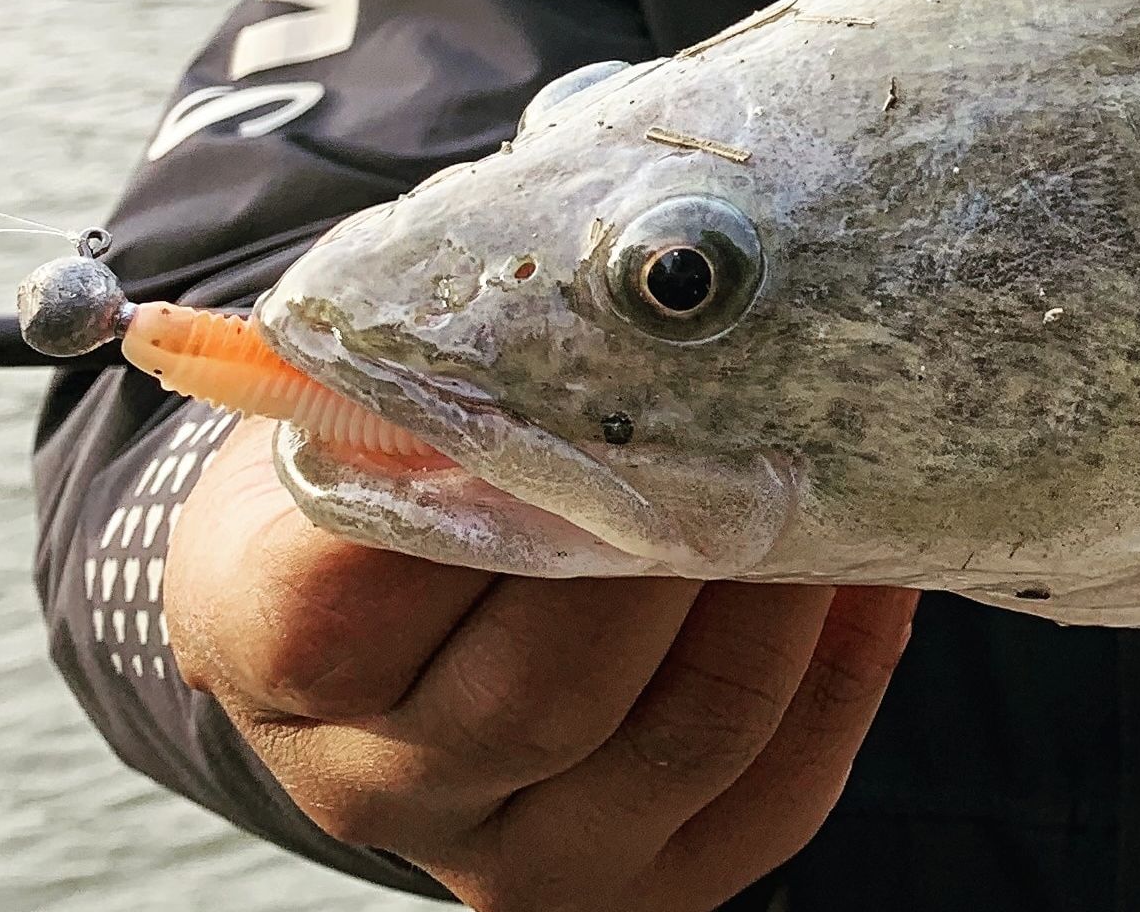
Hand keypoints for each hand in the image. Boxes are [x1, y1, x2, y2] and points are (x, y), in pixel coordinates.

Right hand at [161, 417, 917, 909]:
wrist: (366, 610)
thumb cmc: (378, 465)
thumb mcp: (348, 397)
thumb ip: (426, 360)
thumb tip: (600, 288)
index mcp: (269, 648)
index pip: (367, 591)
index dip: (501, 487)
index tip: (600, 388)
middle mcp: (377, 784)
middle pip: (549, 686)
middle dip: (679, 544)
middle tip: (765, 421)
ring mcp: (510, 855)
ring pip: (684, 739)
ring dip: (784, 604)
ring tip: (833, 483)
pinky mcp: (637, 887)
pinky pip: (774, 792)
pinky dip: (841, 671)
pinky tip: (870, 568)